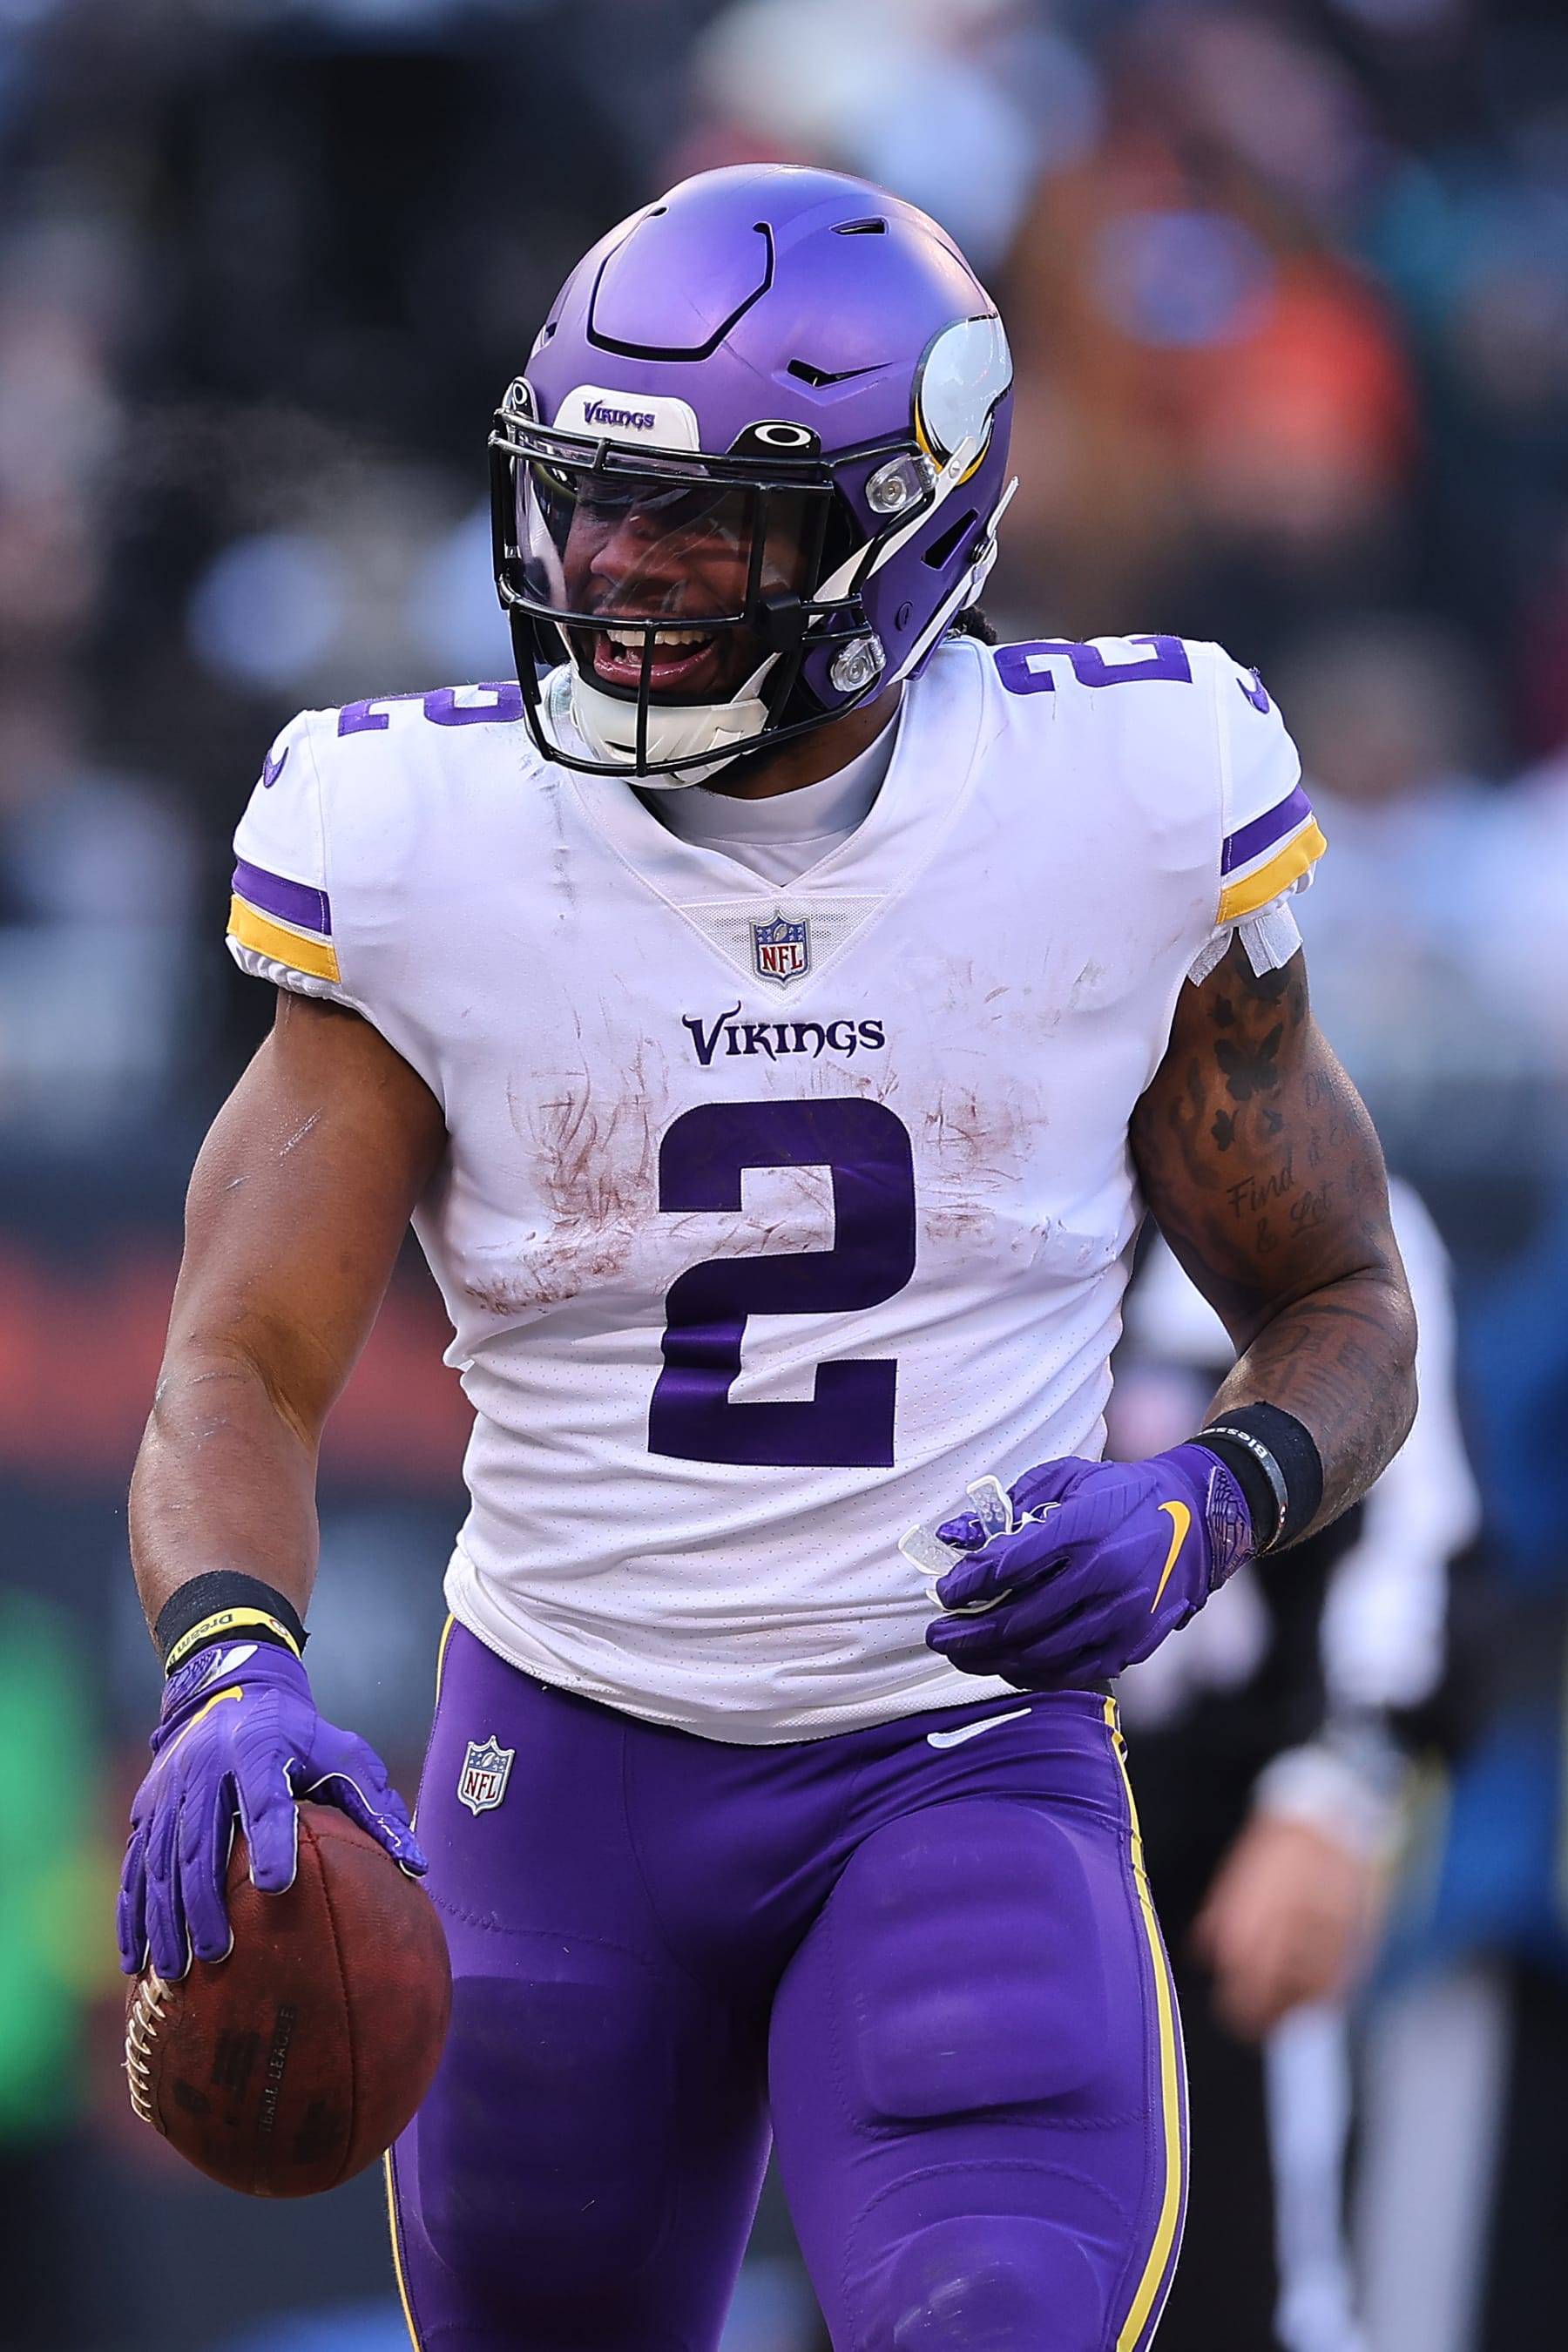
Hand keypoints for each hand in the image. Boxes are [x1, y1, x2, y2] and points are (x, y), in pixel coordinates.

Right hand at [118, 1639, 425, 1980]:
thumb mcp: (342, 1752)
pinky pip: (134, 1866)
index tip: (276, 1887)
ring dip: (165, 1918)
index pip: (264, 1797)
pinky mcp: (146, 1808)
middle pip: (200, 1840)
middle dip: (204, 1901)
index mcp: (260, 1748)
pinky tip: (137, 1962)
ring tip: (177, 1971)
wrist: (228, 1686)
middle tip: (218, 1955)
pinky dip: (132, 1915)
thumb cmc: (299, 1732)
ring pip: (159, 1859)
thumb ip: (376, 1806)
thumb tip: (419, 1866)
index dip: (269, 1839)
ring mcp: (169, 1790)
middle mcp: (205, 1768)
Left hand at [923, 1446, 1252, 1688]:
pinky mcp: (1137, 1642)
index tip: (944, 1594)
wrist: (1197, 1518)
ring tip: (965, 1657)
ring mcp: (1123, 1614)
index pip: (1008, 1567)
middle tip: (939, 1637)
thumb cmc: (1120, 1494)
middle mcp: (1105, 1575)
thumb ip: (1010, 1505)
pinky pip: (1076, 1671)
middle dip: (969, 1635)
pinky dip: (1037, 1675)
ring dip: (995, 1661)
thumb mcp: (1066, 1478)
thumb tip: (952, 1536)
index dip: (967, 1586)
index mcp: (1083, 1527)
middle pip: (1019, 1620)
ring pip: (1044, 1654)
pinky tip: (1011, 1668)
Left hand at [1191, 1813, 1383, 2039]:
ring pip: (1311, 1989)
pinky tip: (1313, 2003)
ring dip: (1293, 2012)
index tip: (1232, 2014)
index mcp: (1262, 1903)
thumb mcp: (1242, 1871)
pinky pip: (1344, 1979)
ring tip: (1280, 2018)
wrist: (1332, 1814)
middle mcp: (1295, 1918)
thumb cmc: (1280, 1845)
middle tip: (1252, 2027)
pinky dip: (1325, 1998)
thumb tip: (1201, 1954)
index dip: (1239, 2002)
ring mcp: (1330, 1927)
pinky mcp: (1359, 1932)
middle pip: (1277, 1986)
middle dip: (1262, 2014)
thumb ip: (1222, 1913)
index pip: (1245, 1970)